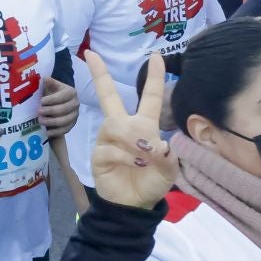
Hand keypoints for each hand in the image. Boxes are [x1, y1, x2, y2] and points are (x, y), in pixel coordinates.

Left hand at [39, 76, 79, 139]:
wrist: (59, 102)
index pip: (62, 96)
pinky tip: (46, 132)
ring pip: (64, 121)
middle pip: (63, 109)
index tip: (41, 101)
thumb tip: (45, 78)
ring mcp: (75, 115)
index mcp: (71, 92)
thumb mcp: (51, 86)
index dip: (51, 99)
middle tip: (38, 112)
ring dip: (51, 122)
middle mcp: (75, 103)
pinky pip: (65, 130)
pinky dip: (55, 132)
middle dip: (49, 111)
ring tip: (40, 121)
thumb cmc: (53, 93)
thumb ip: (49, 83)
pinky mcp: (72, 124)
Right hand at [83, 49, 178, 209]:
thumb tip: (161, 145)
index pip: (150, 97)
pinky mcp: (98, 155)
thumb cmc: (151, 181)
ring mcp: (107, 140)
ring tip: (146, 153)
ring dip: (133, 138)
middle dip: (100, 75)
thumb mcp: (169, 170)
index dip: (154, 77)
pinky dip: (127, 156)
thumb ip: (169, 158)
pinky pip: (110, 148)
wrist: (134, 204)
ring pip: (116, 124)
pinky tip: (137, 164)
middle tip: (92, 55)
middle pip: (108, 97)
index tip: (156, 56)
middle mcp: (123, 127)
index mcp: (144, 125)